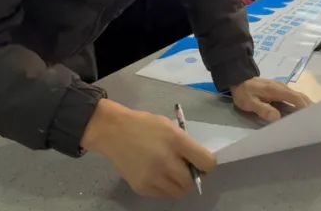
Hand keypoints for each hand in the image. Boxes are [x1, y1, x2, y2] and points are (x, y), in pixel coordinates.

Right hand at [82, 99, 215, 197]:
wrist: (113, 132)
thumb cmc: (144, 125)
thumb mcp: (170, 126)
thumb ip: (186, 144)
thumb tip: (199, 163)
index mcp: (176, 140)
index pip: (207, 162)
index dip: (207, 164)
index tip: (201, 162)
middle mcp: (166, 161)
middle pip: (192, 182)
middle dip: (193, 176)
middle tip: (186, 168)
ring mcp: (153, 176)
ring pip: (179, 192)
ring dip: (180, 184)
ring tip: (172, 173)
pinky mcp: (142, 187)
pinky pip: (163, 195)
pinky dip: (166, 188)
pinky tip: (158, 175)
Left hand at [230, 77, 311, 122]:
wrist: (238, 78)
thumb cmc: (244, 92)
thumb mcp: (250, 102)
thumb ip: (263, 109)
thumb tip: (277, 118)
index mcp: (277, 90)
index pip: (296, 98)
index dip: (305, 107)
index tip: (313, 117)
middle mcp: (283, 87)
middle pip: (301, 97)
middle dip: (310, 107)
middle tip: (317, 120)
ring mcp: (282, 89)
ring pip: (298, 97)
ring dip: (306, 106)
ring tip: (313, 119)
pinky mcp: (279, 91)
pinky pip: (293, 98)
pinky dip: (300, 105)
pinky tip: (301, 114)